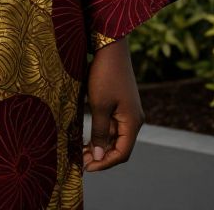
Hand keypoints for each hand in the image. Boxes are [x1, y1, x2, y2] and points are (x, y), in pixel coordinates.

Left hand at [82, 36, 144, 172]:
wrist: (110, 46)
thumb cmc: (105, 74)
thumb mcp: (99, 105)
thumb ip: (100, 132)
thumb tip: (98, 156)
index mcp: (132, 122)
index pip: (122, 153)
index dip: (105, 163)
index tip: (86, 168)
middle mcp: (133, 119)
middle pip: (119, 146)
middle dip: (100, 156)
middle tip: (80, 160)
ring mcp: (127, 111)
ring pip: (114, 136)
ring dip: (99, 144)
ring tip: (80, 150)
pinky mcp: (120, 103)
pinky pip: (112, 124)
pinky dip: (100, 132)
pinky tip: (86, 134)